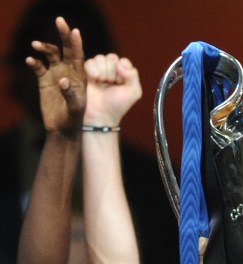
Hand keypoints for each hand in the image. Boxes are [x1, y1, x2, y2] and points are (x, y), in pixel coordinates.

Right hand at [26, 17, 85, 134]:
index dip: (77, 43)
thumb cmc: (73, 121)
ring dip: (44, 47)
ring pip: (50, 54)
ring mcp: (55, 75)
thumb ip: (71, 94)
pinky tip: (29, 60)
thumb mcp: (75, 109)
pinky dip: (33, 62)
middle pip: (65, 49)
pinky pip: (37, 66)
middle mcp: (68, 72)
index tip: (74, 31)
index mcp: (80, 77)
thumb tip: (64, 80)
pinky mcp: (44, 81)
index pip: (79, 56)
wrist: (62, 131)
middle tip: (60, 20)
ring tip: (36, 46)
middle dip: (63, 35)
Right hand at [84, 53, 141, 126]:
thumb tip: (119, 63)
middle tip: (111, 84)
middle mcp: (111, 70)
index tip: (120, 84)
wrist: (100, 114)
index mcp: (123, 73)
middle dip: (112, 72)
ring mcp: (98, 70)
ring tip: (102, 83)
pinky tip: (94, 79)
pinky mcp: (87, 72)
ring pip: (100, 58)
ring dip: (102, 72)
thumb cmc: (117, 105)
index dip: (122, 72)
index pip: (123, 61)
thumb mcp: (134, 92)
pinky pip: (90, 62)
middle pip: (112, 58)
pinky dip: (92, 70)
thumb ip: (133, 75)